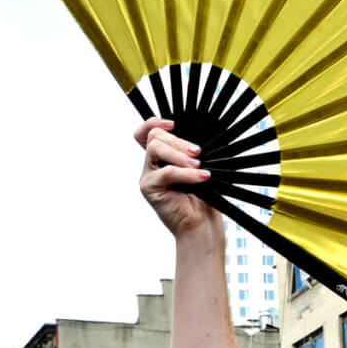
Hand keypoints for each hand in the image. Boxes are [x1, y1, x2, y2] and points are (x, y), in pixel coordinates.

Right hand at [136, 118, 218, 237]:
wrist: (201, 224)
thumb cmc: (202, 197)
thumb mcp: (198, 167)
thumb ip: (190, 150)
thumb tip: (198, 132)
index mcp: (160, 159)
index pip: (144, 133)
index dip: (154, 123)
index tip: (173, 124)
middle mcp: (151, 166)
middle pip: (154, 137)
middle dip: (178, 141)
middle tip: (197, 153)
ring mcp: (148, 177)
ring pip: (155, 148)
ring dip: (179, 154)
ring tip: (198, 166)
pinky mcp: (149, 189)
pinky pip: (166, 171)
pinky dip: (186, 173)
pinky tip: (201, 177)